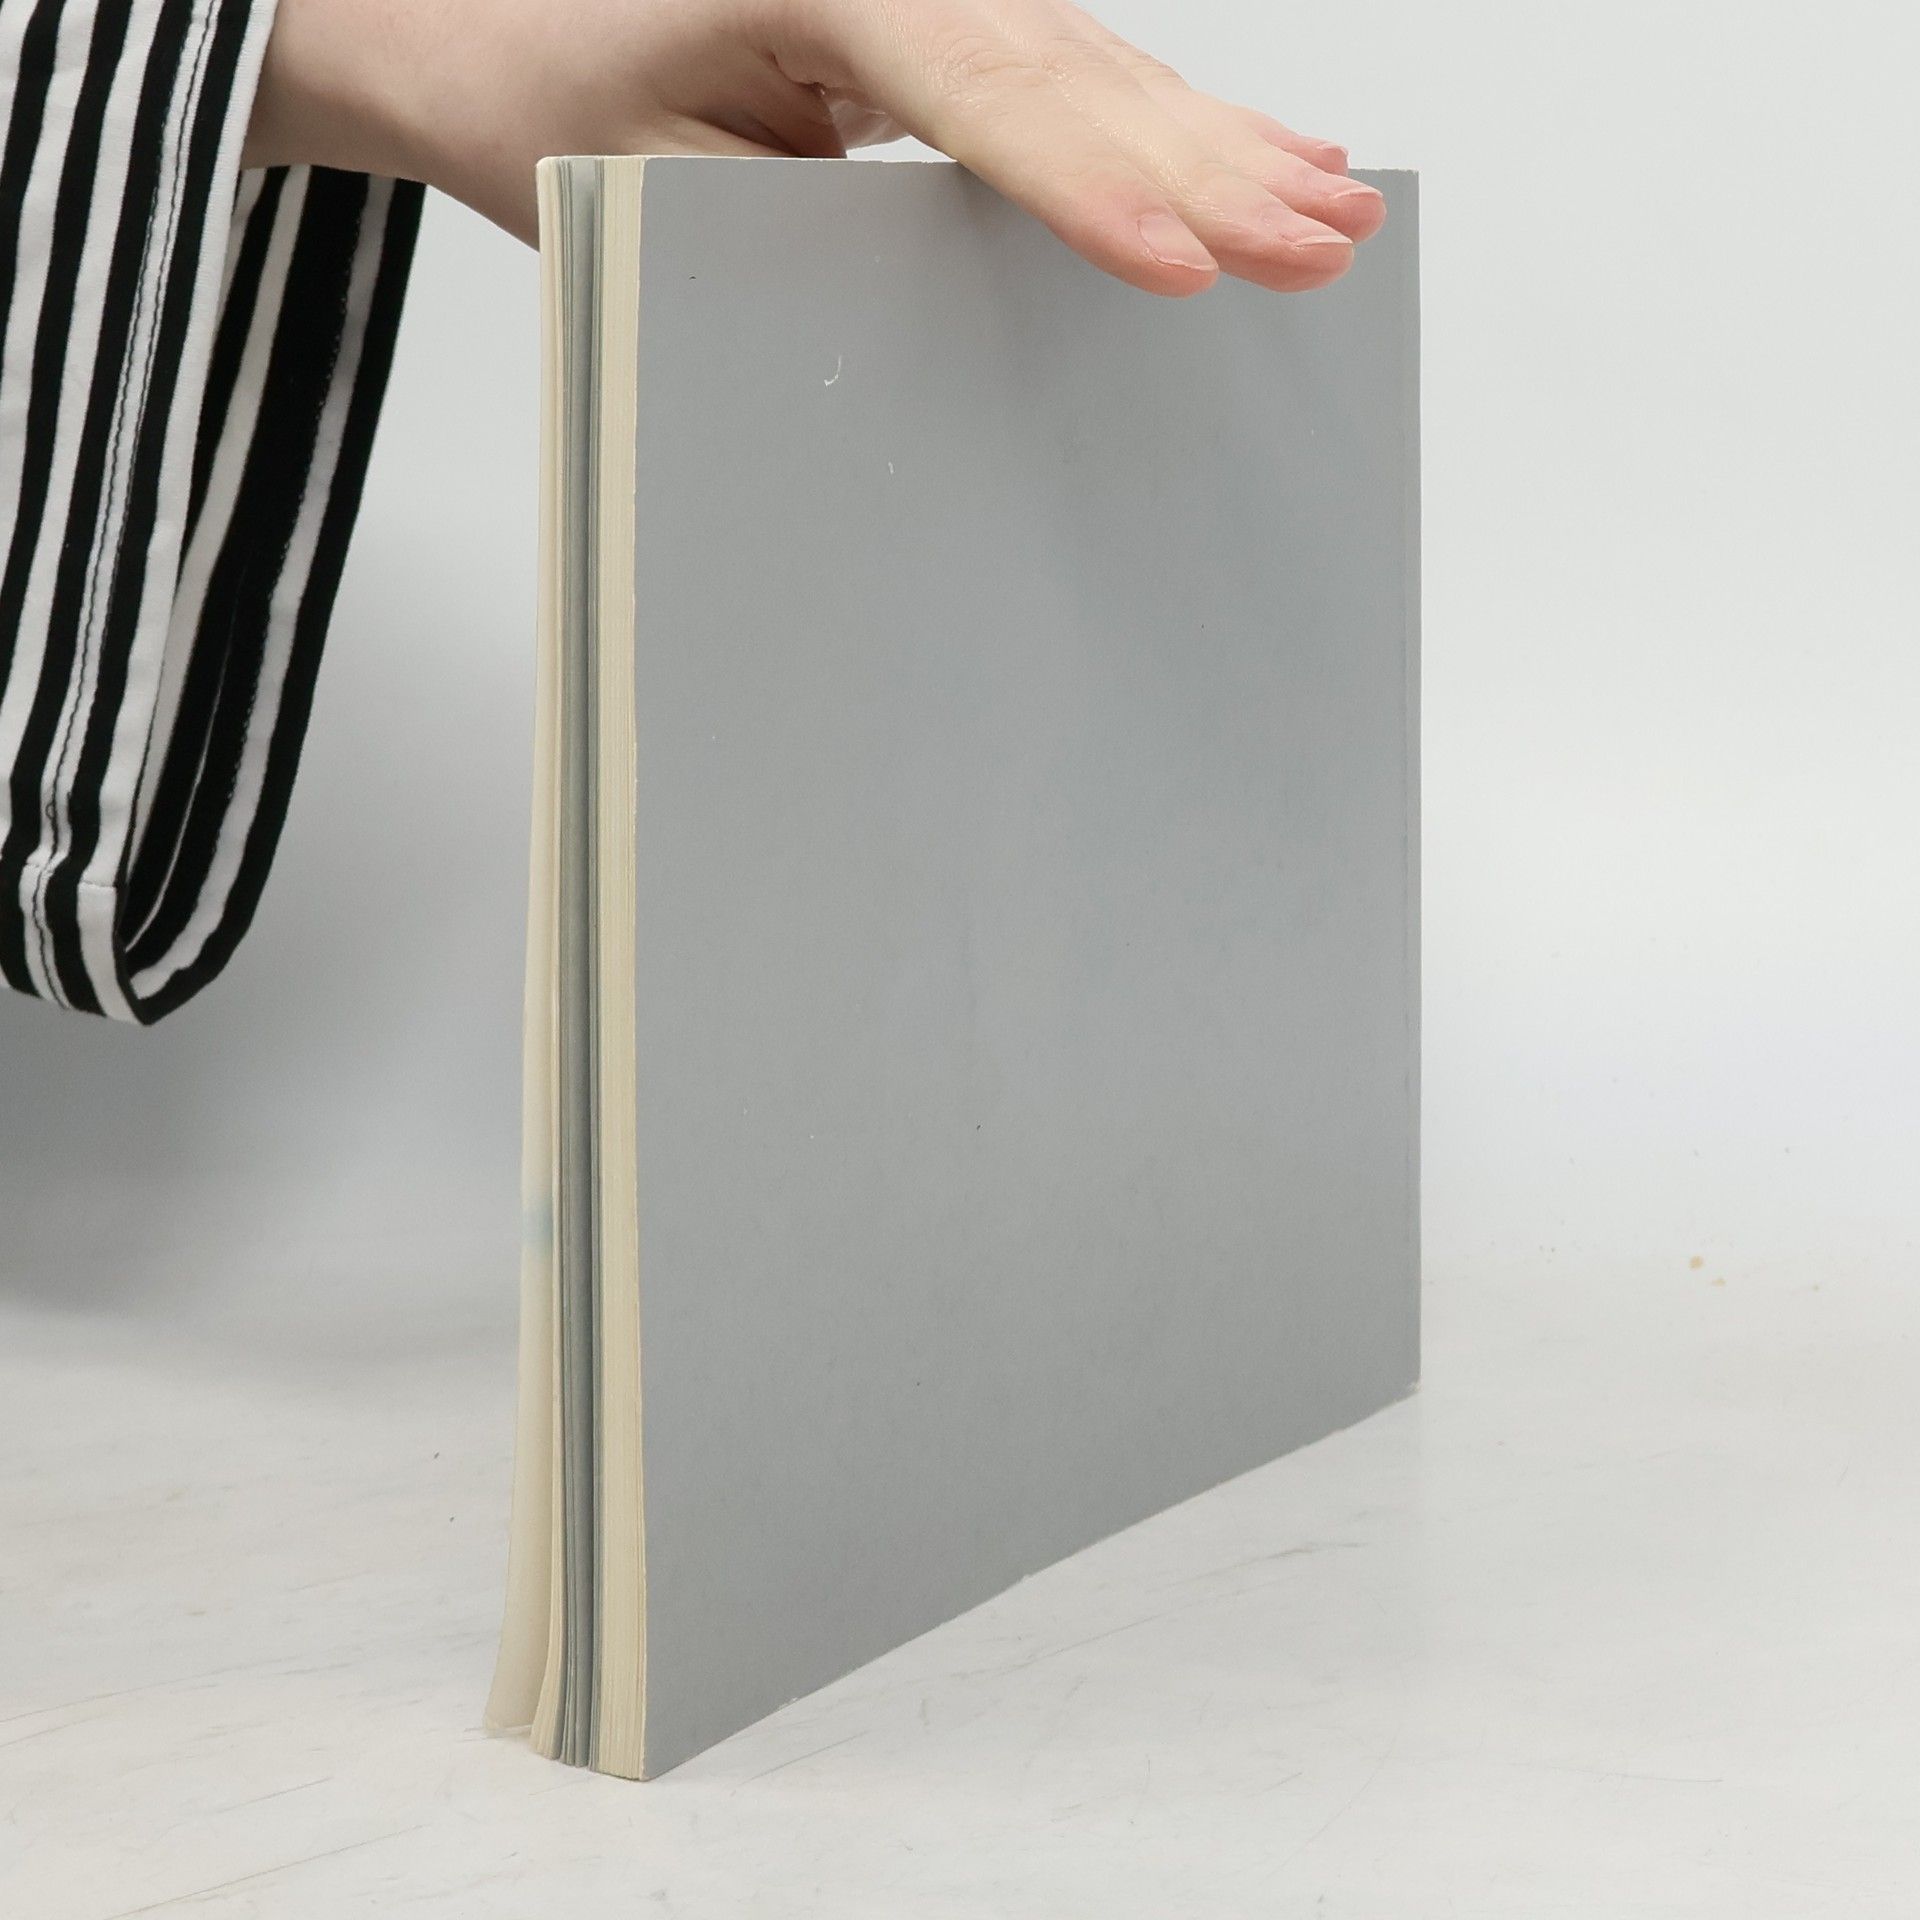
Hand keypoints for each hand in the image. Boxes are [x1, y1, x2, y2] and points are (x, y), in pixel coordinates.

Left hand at [246, 0, 1384, 295]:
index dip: (1091, 188)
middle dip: (1207, 168)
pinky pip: (1073, 68)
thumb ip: (807, 224)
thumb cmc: (539, 85)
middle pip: (1074, 67)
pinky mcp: (934, 17)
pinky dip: (1169, 120)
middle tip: (1317, 242)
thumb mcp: (656, 183)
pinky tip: (1253, 144)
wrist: (472, 18)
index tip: (1178, 262)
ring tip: (1326, 205)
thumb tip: (942, 300)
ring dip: (1221, 142)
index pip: (983, 90)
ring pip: (1098, 62)